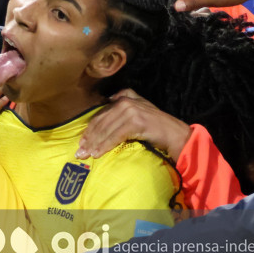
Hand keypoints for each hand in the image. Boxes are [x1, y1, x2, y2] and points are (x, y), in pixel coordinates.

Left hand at [75, 89, 191, 161]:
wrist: (175, 133)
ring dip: (94, 145)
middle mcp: (125, 101)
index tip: (81, 142)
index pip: (101, 114)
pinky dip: (104, 146)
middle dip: (89, 139)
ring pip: (106, 130)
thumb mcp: (141, 107)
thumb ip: (126, 100)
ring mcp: (130, 111)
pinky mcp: (135, 122)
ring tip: (85, 155)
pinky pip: (115, 137)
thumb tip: (107, 100)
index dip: (89, 129)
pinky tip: (97, 154)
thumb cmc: (156, 125)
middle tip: (79, 152)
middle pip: (101, 122)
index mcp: (125, 97)